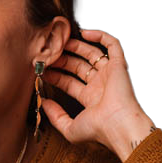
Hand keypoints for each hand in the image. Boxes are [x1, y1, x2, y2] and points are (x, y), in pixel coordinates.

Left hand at [41, 28, 155, 161]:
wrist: (118, 125)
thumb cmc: (98, 129)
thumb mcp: (69, 128)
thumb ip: (55, 116)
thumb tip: (44, 103)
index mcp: (91, 99)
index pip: (70, 82)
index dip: (56, 76)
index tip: (42, 70)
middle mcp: (101, 85)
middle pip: (79, 67)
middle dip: (63, 60)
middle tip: (48, 55)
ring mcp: (110, 74)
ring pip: (92, 54)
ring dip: (77, 46)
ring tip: (61, 41)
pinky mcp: (119, 64)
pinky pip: (112, 44)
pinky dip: (100, 36)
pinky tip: (83, 33)